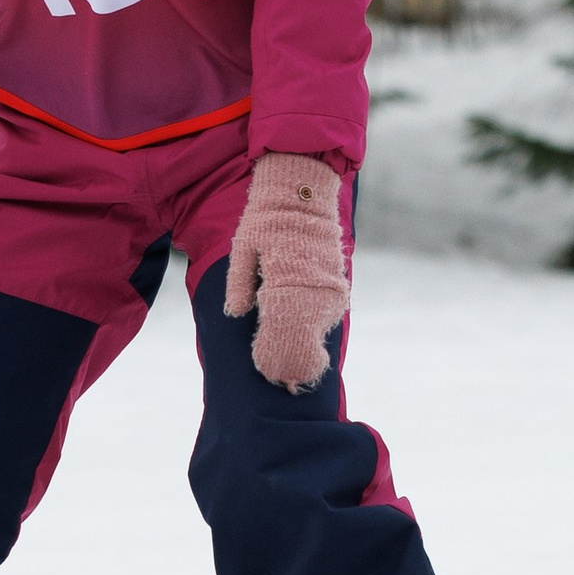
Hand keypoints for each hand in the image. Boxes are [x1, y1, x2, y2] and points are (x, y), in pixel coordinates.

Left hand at [223, 151, 348, 391]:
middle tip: (279, 381)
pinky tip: (303, 342)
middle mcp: (311, 291)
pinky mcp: (338, 286)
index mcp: (283, 284)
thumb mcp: (243, 249)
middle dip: (289, 363)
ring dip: (303, 350)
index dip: (271, 357)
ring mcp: (328, 290)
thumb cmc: (265, 221)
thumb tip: (236, 314)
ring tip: (290, 370)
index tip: (264, 371)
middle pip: (302, 342)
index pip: (279, 334)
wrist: (302, 193)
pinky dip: (313, 332)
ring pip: (317, 333)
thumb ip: (239, 285)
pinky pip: (325, 318)